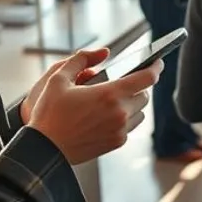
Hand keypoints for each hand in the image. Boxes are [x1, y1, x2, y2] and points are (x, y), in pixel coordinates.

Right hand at [27, 56, 162, 164]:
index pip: (147, 78)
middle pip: (145, 95)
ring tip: (117, 98)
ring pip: (140, 112)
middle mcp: (120, 113)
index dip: (156, 67)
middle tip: (126, 81)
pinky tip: (109, 114)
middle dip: (139, 86)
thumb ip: (81, 59)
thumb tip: (103, 52)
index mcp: (109, 94)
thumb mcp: (58, 79)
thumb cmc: (49, 114)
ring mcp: (120, 130)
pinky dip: (126, 118)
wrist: (44, 149)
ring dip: (134, 103)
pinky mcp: (116, 143)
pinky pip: (131, 127)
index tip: (158, 61)